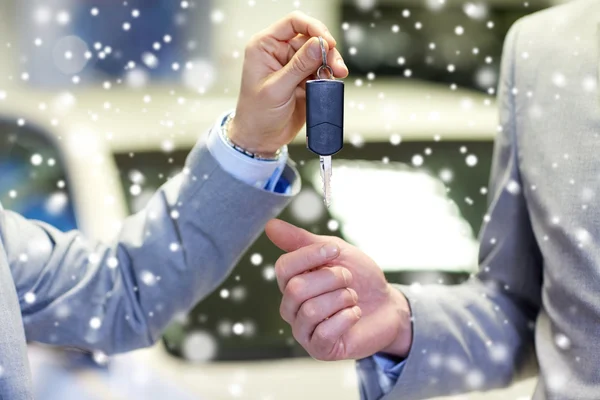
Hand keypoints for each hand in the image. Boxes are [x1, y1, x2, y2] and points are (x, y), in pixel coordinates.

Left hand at [229, 11, 348, 155]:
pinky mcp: (303, 79)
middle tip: (336, 66)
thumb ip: (298, 66)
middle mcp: (279, 52)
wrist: (261, 139)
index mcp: (265, 47)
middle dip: (327, 50)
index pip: (293, 23)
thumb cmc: (257, 114)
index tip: (327, 42)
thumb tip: (318, 44)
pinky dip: (329, 75)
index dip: (313, 28)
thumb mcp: (277, 89)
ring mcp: (292, 66)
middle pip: (311, 38)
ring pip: (319, 54)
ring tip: (338, 74)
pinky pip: (321, 70)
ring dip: (331, 63)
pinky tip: (332, 82)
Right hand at [265, 219, 412, 360]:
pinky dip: (347, 318)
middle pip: (296, 289)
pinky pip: (325, 333)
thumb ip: (302, 240)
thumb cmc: (359, 277)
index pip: (284, 267)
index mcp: (291, 282)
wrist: (387, 304)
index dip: (311, 256)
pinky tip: (355, 314)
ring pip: (310, 311)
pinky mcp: (320, 349)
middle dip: (331, 279)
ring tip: (352, 297)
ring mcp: (303, 331)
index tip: (336, 250)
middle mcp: (291, 308)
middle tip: (349, 278)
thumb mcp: (334, 251)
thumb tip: (270, 225)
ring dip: (342, 298)